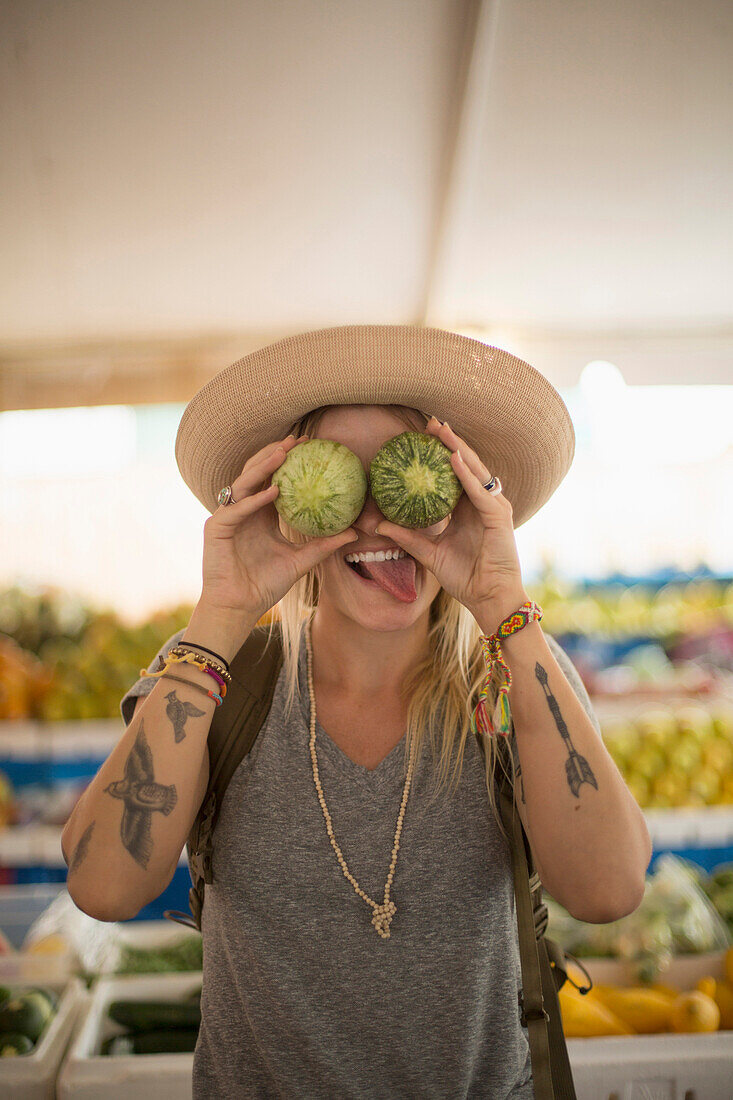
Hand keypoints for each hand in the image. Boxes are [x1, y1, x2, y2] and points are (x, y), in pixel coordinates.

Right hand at [199, 435, 358, 622]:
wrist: (240, 607)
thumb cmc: (265, 584)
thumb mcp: (301, 561)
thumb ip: (324, 546)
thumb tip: (355, 533)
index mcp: (260, 513)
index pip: (273, 478)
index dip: (288, 460)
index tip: (311, 445)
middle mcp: (243, 509)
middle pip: (256, 471)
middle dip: (275, 452)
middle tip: (298, 439)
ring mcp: (228, 516)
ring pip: (244, 482)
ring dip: (263, 465)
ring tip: (283, 453)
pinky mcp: (216, 527)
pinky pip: (237, 508)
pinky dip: (255, 499)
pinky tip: (273, 491)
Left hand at [374, 417, 527, 620]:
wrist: (488, 598)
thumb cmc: (464, 577)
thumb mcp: (429, 554)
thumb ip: (408, 538)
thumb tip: (378, 526)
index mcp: (467, 509)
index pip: (453, 474)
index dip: (439, 454)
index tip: (420, 437)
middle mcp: (482, 503)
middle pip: (466, 464)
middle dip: (449, 441)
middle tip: (430, 422)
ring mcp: (493, 507)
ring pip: (475, 470)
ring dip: (458, 449)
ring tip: (441, 430)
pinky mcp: (499, 517)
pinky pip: (480, 492)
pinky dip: (467, 475)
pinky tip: (454, 459)